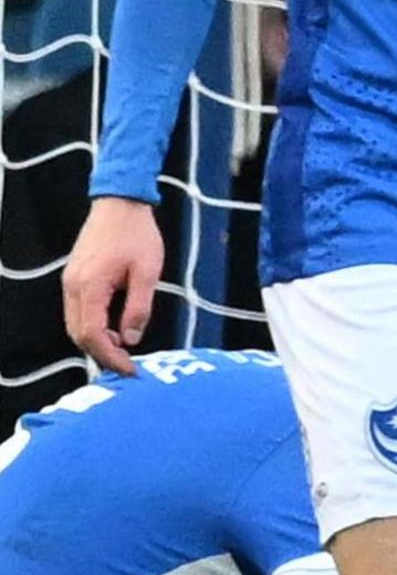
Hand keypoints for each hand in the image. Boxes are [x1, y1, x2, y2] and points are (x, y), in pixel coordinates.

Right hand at [63, 196, 163, 375]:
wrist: (120, 204)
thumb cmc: (138, 234)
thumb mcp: (148, 271)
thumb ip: (139, 307)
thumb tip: (132, 339)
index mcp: (89, 288)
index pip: (92, 335)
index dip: (110, 357)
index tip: (130, 370)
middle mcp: (72, 288)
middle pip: (78, 335)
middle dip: (102, 354)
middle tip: (127, 366)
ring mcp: (69, 283)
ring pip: (74, 325)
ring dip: (95, 341)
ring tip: (123, 350)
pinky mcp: (74, 278)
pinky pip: (77, 311)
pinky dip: (92, 326)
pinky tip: (113, 329)